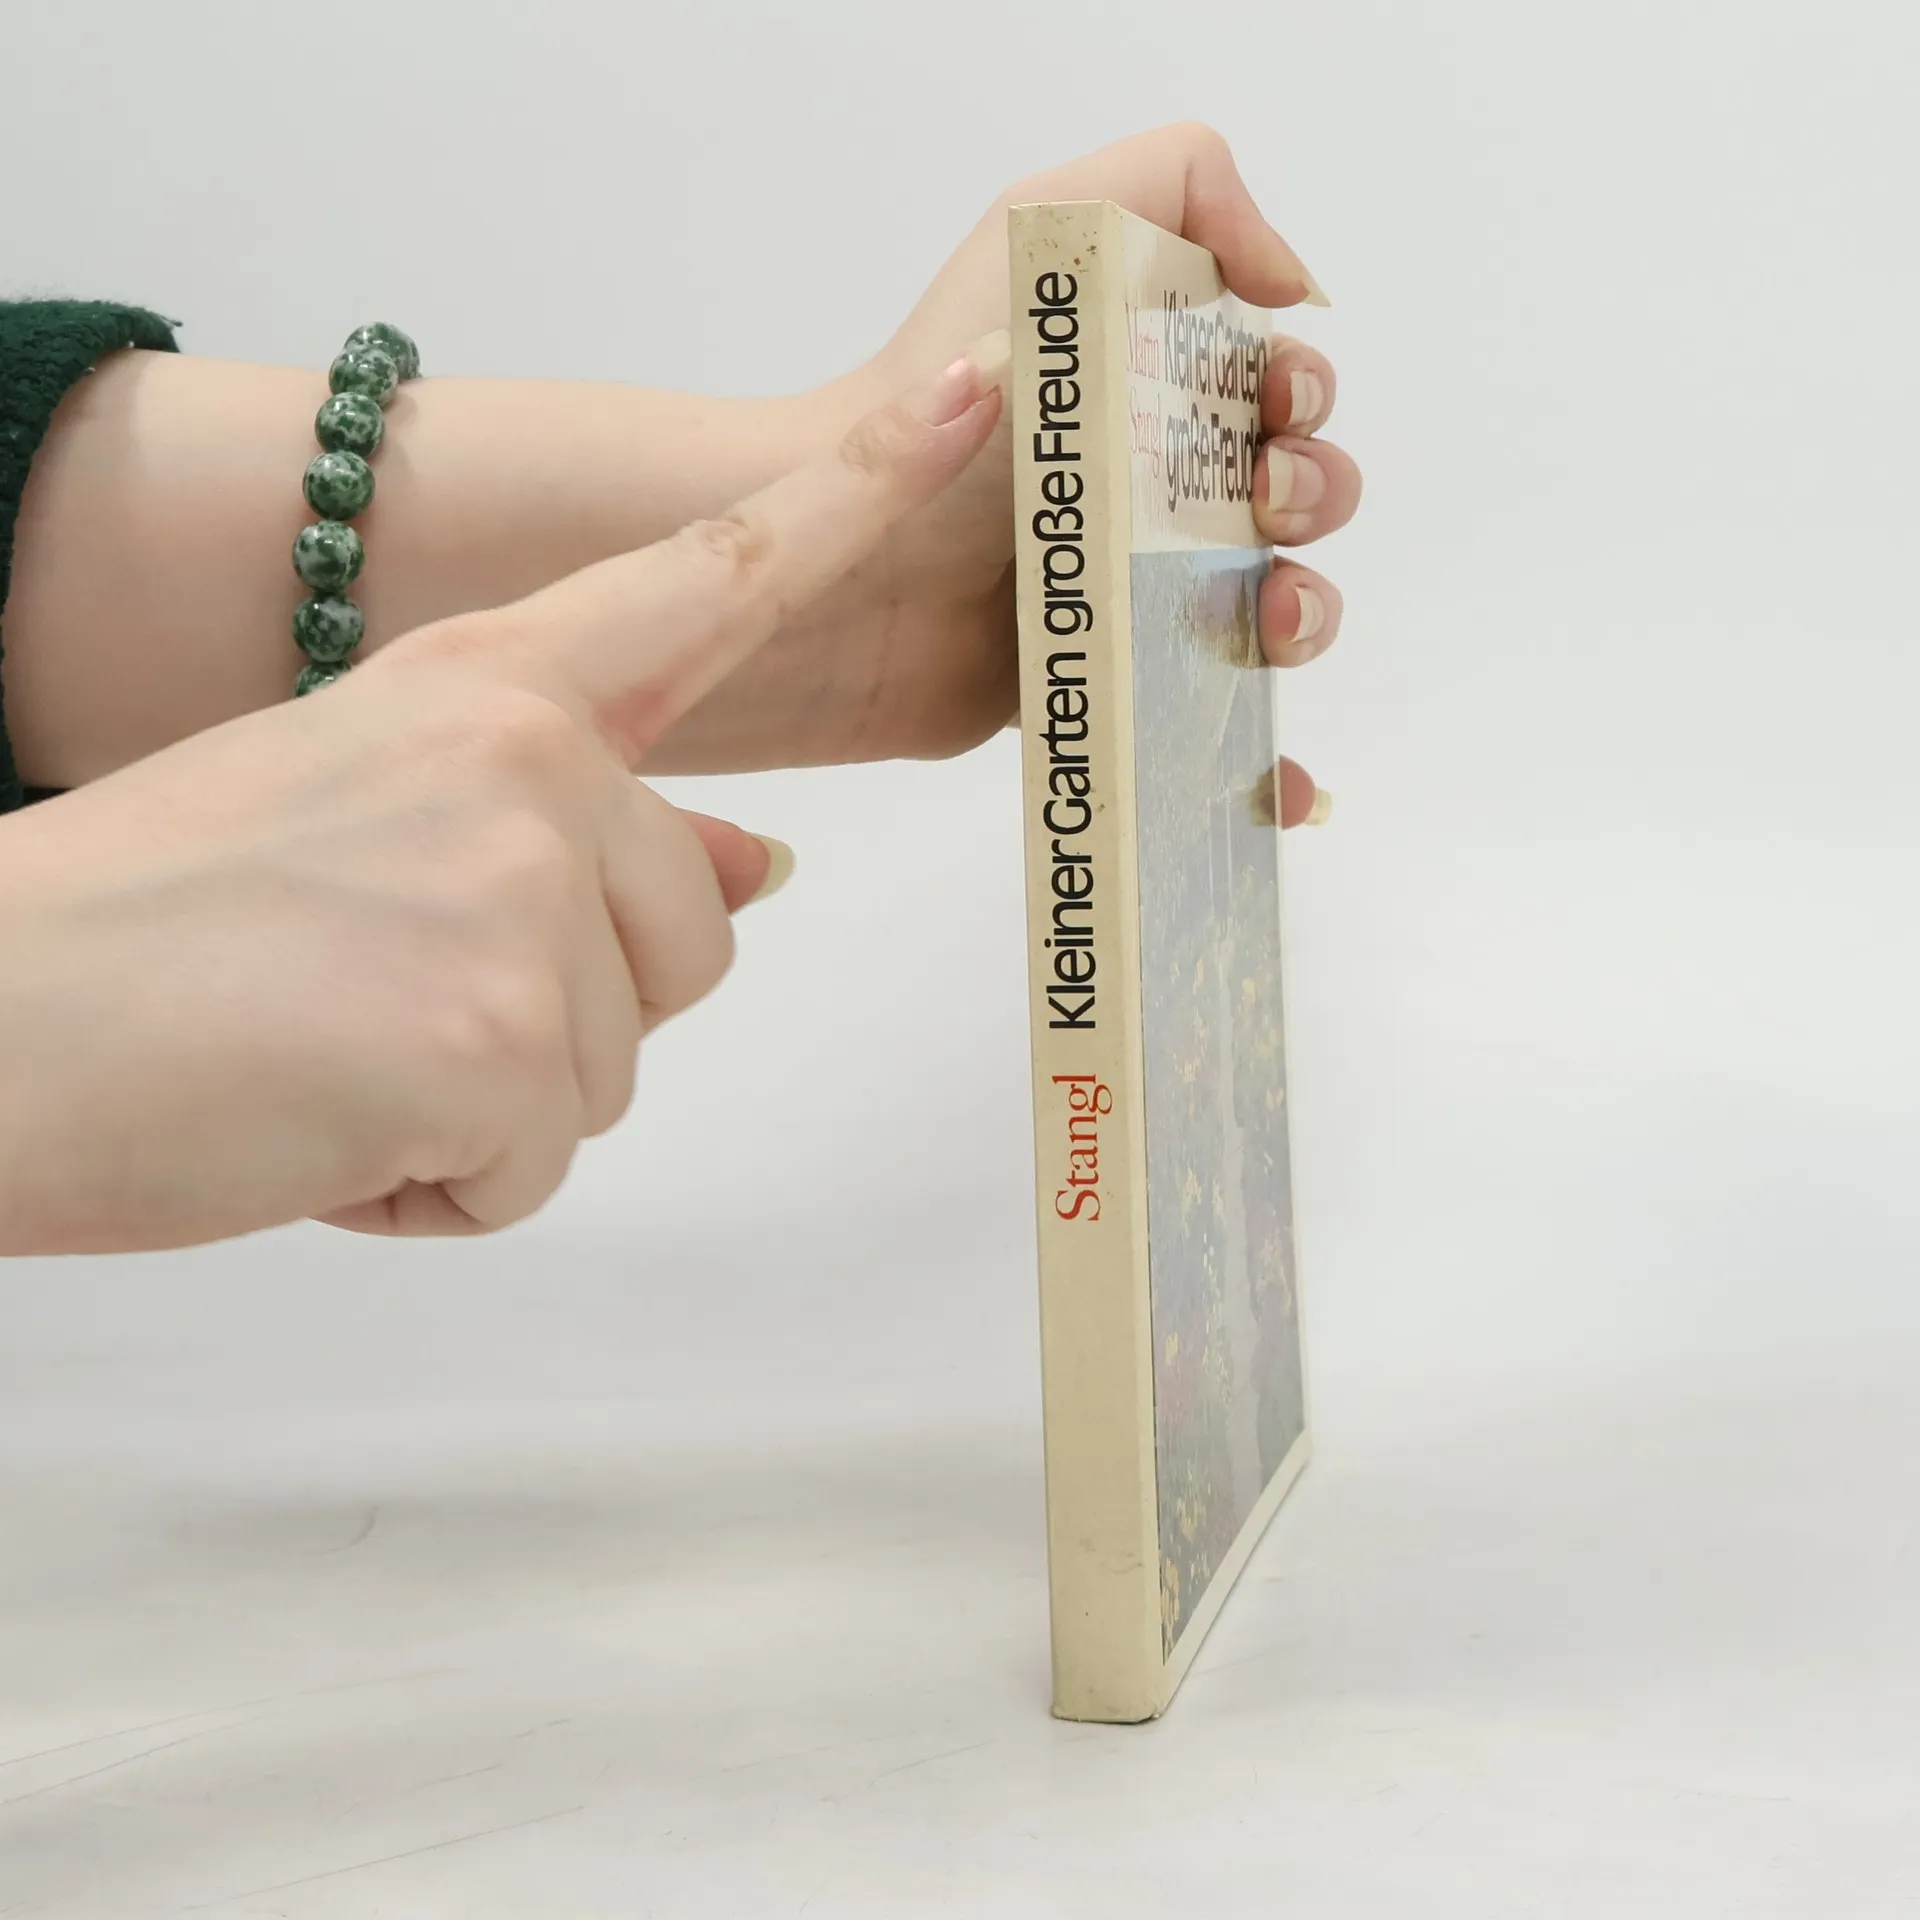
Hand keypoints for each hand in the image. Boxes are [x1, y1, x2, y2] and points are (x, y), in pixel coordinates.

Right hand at [0, 359, 1001, 1254]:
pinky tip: (322, 1127)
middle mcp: (525, 760)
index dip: (855, 493)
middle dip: (558, 1006)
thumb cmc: (154, 927)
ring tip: (331, 1055)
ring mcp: (520, 894)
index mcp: (485, 683)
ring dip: (486, 1099)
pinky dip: (440, 1188)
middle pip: (688, 930)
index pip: (709, 578)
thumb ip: (576, 833)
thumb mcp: (376, 824)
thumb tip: (764, 864)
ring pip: (613, 1063)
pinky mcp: (496, 1040)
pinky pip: (539, 1165)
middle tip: (369, 997)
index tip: (978, 394)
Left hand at [649, 124, 1360, 825]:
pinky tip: (1284, 787)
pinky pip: (1194, 728)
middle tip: (1263, 507)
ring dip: (1306, 618)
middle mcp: (1144, 493)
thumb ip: (1179, 187)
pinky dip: (1253, 764)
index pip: (1275, 394)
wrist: (836, 556)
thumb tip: (1295, 284)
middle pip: (1293, 503)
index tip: (1273, 411)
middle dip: (1314, 500)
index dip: (1301, 401)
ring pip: (1265, 615)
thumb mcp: (1045, 227)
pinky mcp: (1093, 689)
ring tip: (1270, 624)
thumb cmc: (931, 393)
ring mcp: (1123, 597)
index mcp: (1146, 391)